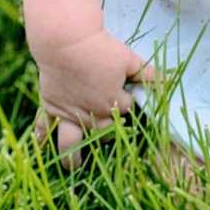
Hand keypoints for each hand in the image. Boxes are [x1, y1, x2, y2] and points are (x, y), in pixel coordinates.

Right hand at [33, 29, 161, 169]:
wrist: (66, 42)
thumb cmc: (101, 49)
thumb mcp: (128, 59)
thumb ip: (146, 73)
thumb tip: (167, 79)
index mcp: (113, 104)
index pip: (127, 110)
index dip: (127, 100)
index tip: (125, 91)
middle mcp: (91, 114)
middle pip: (103, 131)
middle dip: (109, 129)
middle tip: (110, 125)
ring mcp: (69, 114)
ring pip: (72, 142)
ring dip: (73, 156)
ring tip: (74, 167)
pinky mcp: (50, 106)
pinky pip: (44, 127)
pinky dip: (42, 138)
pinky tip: (41, 148)